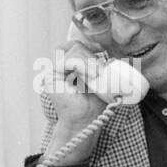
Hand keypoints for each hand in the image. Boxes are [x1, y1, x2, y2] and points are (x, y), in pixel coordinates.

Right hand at [38, 41, 110, 164]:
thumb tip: (115, 57)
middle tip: (103, 71)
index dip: (89, 45)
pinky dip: (82, 65)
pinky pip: (67, 61)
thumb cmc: (95, 104)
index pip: (76, 45)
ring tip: (99, 75)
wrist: (86, 121)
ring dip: (90, 61)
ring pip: (74, 51)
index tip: (103, 51)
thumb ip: (105, 69)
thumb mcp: (103, 82)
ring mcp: (54, 70)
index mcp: (70, 65)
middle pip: (76, 46)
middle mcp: (60, 65)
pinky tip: (92, 75)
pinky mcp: (51, 76)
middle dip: (93, 56)